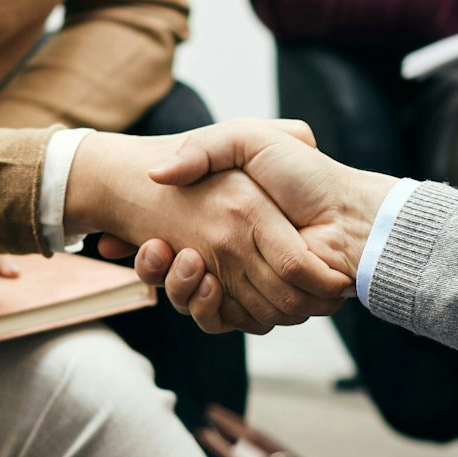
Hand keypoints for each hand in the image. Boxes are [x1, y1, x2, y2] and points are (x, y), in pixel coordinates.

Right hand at [69, 120, 355, 334]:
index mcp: (224, 216)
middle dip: (146, 264)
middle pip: (171, 270)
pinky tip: (197, 276)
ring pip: (186, 295)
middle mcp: (227, 250)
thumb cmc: (305, 174)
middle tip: (122, 246)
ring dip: (169, 281)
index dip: (138, 244)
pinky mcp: (252, 305)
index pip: (164, 241)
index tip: (107, 240)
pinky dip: (201, 303)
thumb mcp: (247, 139)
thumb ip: (206, 146)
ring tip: (167, 254)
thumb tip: (160, 173)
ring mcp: (238, 278)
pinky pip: (214, 317)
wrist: (350, 216)